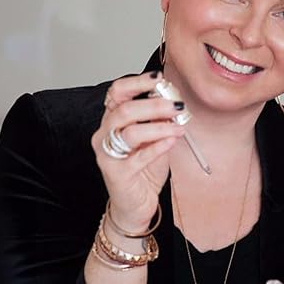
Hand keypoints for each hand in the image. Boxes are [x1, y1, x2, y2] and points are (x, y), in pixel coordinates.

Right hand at [91, 71, 185, 232]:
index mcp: (112, 121)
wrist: (136, 205)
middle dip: (154, 104)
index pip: (117, 92)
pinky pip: (138, 157)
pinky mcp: (116, 173)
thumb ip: (160, 121)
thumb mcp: (154, 140)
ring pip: (130, 132)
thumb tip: (175, 101)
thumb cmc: (143, 171)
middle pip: (124, 110)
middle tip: (177, 105)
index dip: (137, 83)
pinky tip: (172, 141)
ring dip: (159, 126)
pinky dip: (158, 146)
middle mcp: (104, 134)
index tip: (159, 79)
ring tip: (179, 126)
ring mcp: (107, 154)